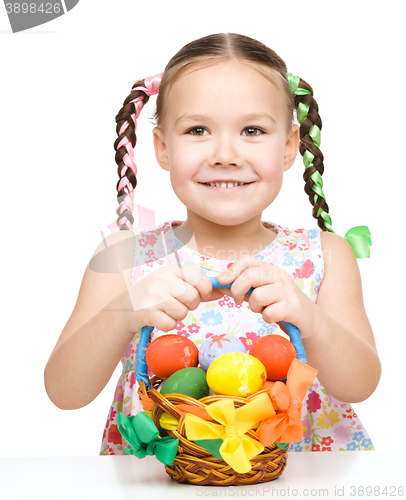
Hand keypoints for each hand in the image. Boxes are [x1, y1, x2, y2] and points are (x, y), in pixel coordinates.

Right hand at [111, 262, 225, 333]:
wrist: (123, 308)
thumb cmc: (154, 296)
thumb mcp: (173, 284)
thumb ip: (196, 287)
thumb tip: (221, 291)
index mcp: (170, 270)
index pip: (198, 277)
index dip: (205, 289)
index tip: (201, 296)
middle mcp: (161, 279)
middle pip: (192, 297)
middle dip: (191, 305)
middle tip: (179, 304)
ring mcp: (153, 295)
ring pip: (182, 312)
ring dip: (178, 316)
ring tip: (166, 311)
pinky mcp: (146, 312)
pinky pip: (170, 324)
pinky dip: (168, 325)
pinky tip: (159, 319)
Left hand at [216, 256, 317, 338]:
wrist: (307, 319)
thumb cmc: (278, 304)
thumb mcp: (258, 292)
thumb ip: (241, 287)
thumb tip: (219, 282)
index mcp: (270, 269)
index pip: (247, 261)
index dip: (231, 270)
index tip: (221, 281)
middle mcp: (279, 275)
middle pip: (250, 276)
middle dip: (237, 290)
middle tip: (238, 301)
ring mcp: (287, 291)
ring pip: (257, 296)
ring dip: (255, 307)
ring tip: (263, 309)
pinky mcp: (293, 307)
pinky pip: (269, 313)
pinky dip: (267, 318)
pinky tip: (274, 317)